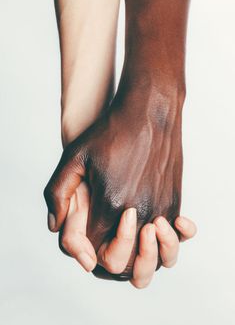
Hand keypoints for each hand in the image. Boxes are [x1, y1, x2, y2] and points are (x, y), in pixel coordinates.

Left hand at [44, 80, 184, 279]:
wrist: (150, 113)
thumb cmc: (111, 133)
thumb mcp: (74, 156)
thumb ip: (57, 194)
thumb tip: (55, 226)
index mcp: (110, 206)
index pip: (97, 253)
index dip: (89, 252)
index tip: (90, 237)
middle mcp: (138, 213)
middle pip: (128, 264)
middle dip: (116, 262)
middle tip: (111, 244)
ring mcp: (160, 208)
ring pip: (155, 257)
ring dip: (144, 257)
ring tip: (134, 239)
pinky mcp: (174, 201)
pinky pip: (173, 238)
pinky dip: (165, 242)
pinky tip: (156, 228)